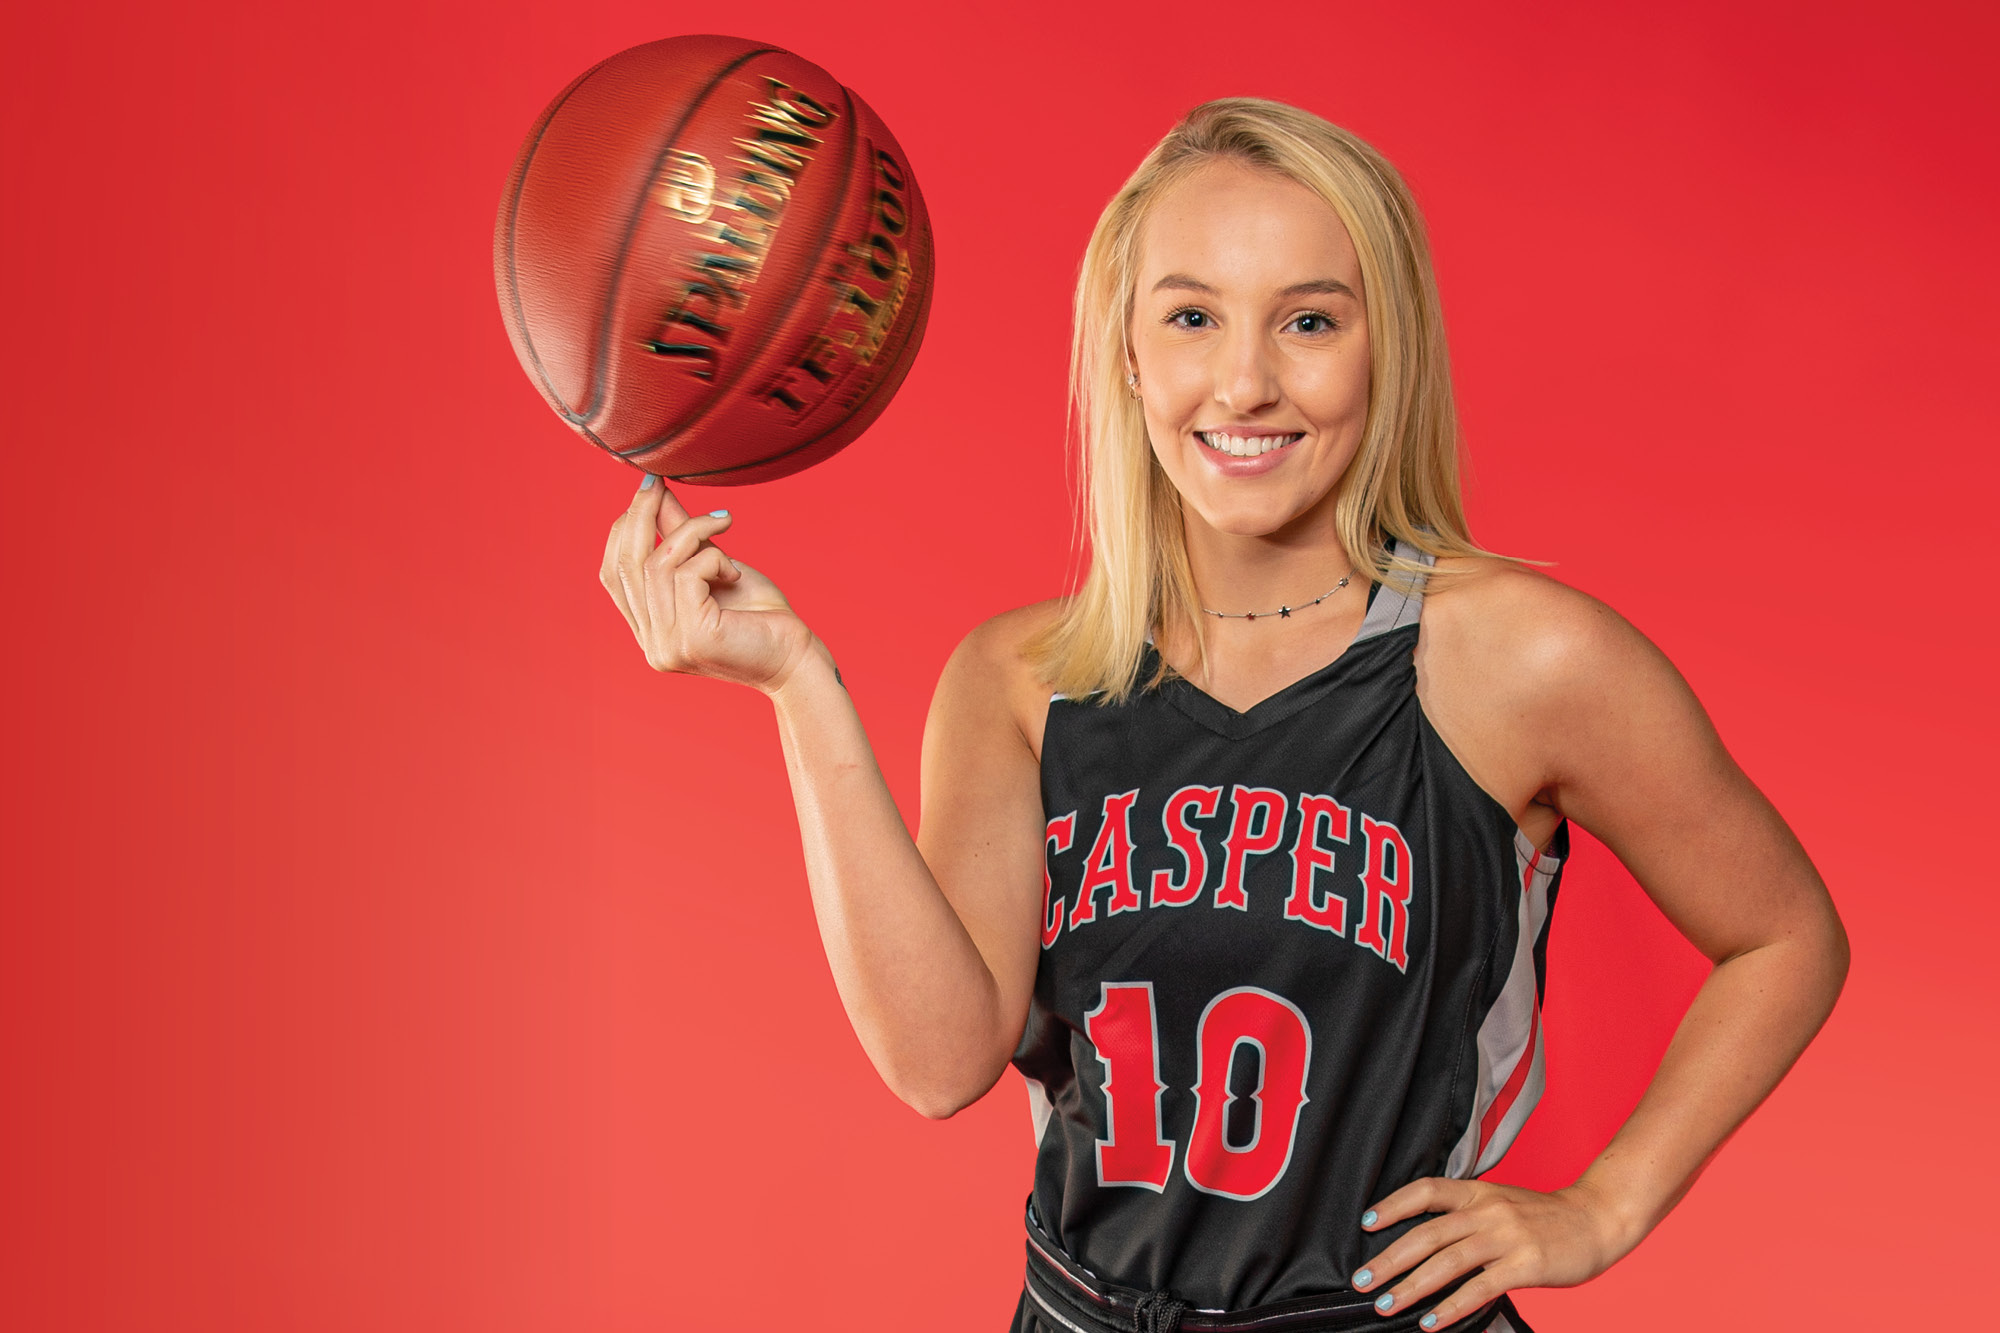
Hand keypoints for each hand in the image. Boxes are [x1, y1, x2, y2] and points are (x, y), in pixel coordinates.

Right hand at [598, 474, 819, 693]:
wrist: (796, 657)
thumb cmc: (760, 615)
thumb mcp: (713, 566)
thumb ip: (678, 536)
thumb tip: (654, 493)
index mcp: (650, 632)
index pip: (613, 575)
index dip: (623, 528)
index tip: (648, 488)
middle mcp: (652, 644)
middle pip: (624, 566)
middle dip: (641, 515)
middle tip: (660, 481)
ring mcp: (668, 646)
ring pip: (657, 565)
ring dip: (691, 533)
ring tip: (723, 526)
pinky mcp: (692, 639)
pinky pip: (687, 575)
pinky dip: (713, 558)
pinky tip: (735, 570)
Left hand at [1350, 1177, 1631, 1327]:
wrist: (1596, 1220)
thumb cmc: (1543, 1218)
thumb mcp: (1500, 1203)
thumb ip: (1466, 1217)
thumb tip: (1424, 1243)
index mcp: (1476, 1192)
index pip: (1425, 1190)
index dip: (1393, 1205)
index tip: (1366, 1223)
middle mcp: (1487, 1210)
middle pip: (1426, 1233)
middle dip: (1389, 1259)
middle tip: (1362, 1281)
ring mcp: (1506, 1236)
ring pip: (1447, 1262)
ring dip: (1411, 1286)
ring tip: (1387, 1305)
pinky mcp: (1525, 1264)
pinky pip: (1480, 1288)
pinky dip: (1451, 1306)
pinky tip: (1432, 1321)